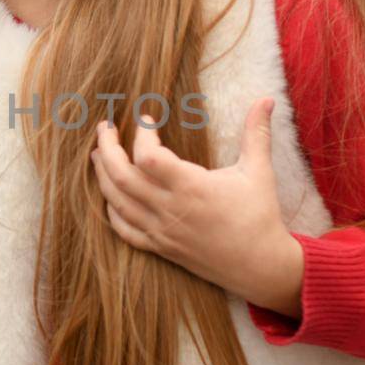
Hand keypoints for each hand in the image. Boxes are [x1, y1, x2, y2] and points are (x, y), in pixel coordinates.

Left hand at [91, 99, 304, 316]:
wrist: (260, 266)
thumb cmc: (260, 216)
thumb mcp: (259, 171)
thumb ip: (257, 132)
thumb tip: (267, 99)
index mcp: (192, 187)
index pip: (148, 157)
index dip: (141, 134)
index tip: (146, 119)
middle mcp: (171, 209)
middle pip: (122, 177)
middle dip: (107, 149)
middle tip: (104, 128)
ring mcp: (162, 231)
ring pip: (118, 202)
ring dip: (103, 176)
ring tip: (97, 154)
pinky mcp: (161, 247)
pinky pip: (125, 230)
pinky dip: (112, 211)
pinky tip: (110, 195)